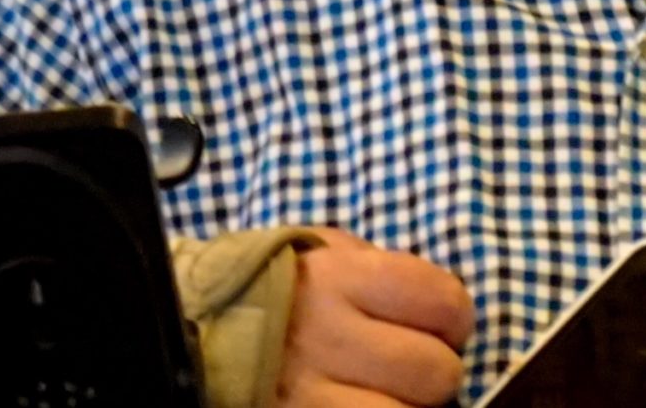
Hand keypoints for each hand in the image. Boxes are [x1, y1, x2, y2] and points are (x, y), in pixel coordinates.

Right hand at [275, 230, 474, 407]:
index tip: (443, 327)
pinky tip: (361, 405)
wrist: (191, 330)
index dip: (454, 319)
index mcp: (338, 277)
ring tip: (383, 393)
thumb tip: (441, 303)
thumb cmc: (271, 287)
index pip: (443, 302)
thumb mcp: (320, 252)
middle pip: (434, 371)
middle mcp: (324, 336)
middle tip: (411, 368)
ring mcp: (306, 394)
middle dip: (434, 373)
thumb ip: (379, 267)